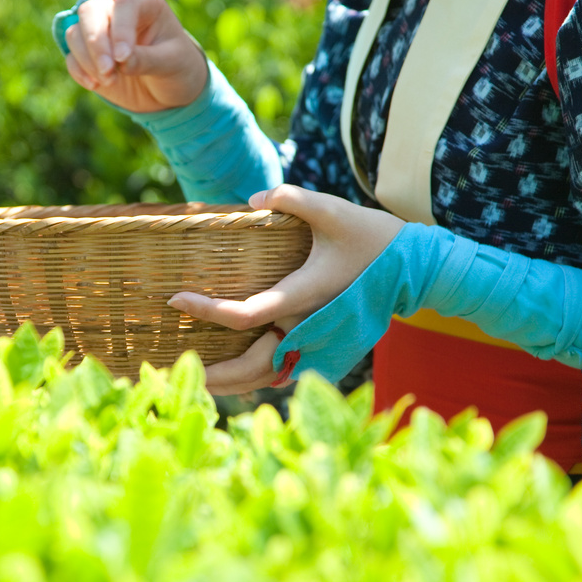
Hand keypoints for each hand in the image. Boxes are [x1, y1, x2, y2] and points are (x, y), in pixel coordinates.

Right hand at [63, 0, 207, 112]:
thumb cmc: (177, 67)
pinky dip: (79, 70)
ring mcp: (99, 29)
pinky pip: (72, 55)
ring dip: (88, 59)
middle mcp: (117, 8)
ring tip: (110, 81)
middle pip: (90, 12)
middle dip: (96, 43)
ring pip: (76, 32)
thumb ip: (147, 59)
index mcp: (144, 0)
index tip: (123, 58)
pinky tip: (94, 85)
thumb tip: (121, 60)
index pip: (124, 5)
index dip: (120, 29)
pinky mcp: (88, 52)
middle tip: (108, 71)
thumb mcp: (172, 63)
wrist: (169, 88)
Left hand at [167, 185, 405, 394]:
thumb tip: (254, 200)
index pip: (245, 315)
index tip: (176, 299)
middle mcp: (309, 328)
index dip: (207, 310)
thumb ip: (291, 198)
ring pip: (267, 378)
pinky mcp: (326, 350)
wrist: (412, 269)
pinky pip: (283, 370)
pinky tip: (232, 371)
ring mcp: (320, 344)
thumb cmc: (371, 237)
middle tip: (169, 368)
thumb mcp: (332, 208)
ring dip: (231, 384)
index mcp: (304, 296)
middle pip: (251, 369)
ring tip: (197, 380)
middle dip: (211, 375)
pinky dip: (255, 376)